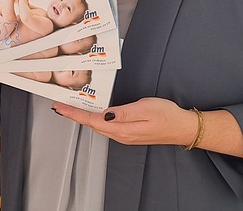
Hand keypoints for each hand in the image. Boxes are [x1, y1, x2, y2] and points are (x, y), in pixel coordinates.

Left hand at [52, 97, 196, 146]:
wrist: (183, 127)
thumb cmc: (168, 116)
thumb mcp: (146, 108)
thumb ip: (124, 112)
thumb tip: (106, 114)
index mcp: (123, 128)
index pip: (92, 120)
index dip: (74, 114)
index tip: (61, 108)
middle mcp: (121, 134)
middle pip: (91, 124)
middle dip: (74, 115)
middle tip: (59, 106)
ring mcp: (124, 135)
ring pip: (97, 126)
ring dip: (82, 117)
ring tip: (70, 108)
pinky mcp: (128, 133)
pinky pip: (105, 126)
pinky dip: (94, 119)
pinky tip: (91, 113)